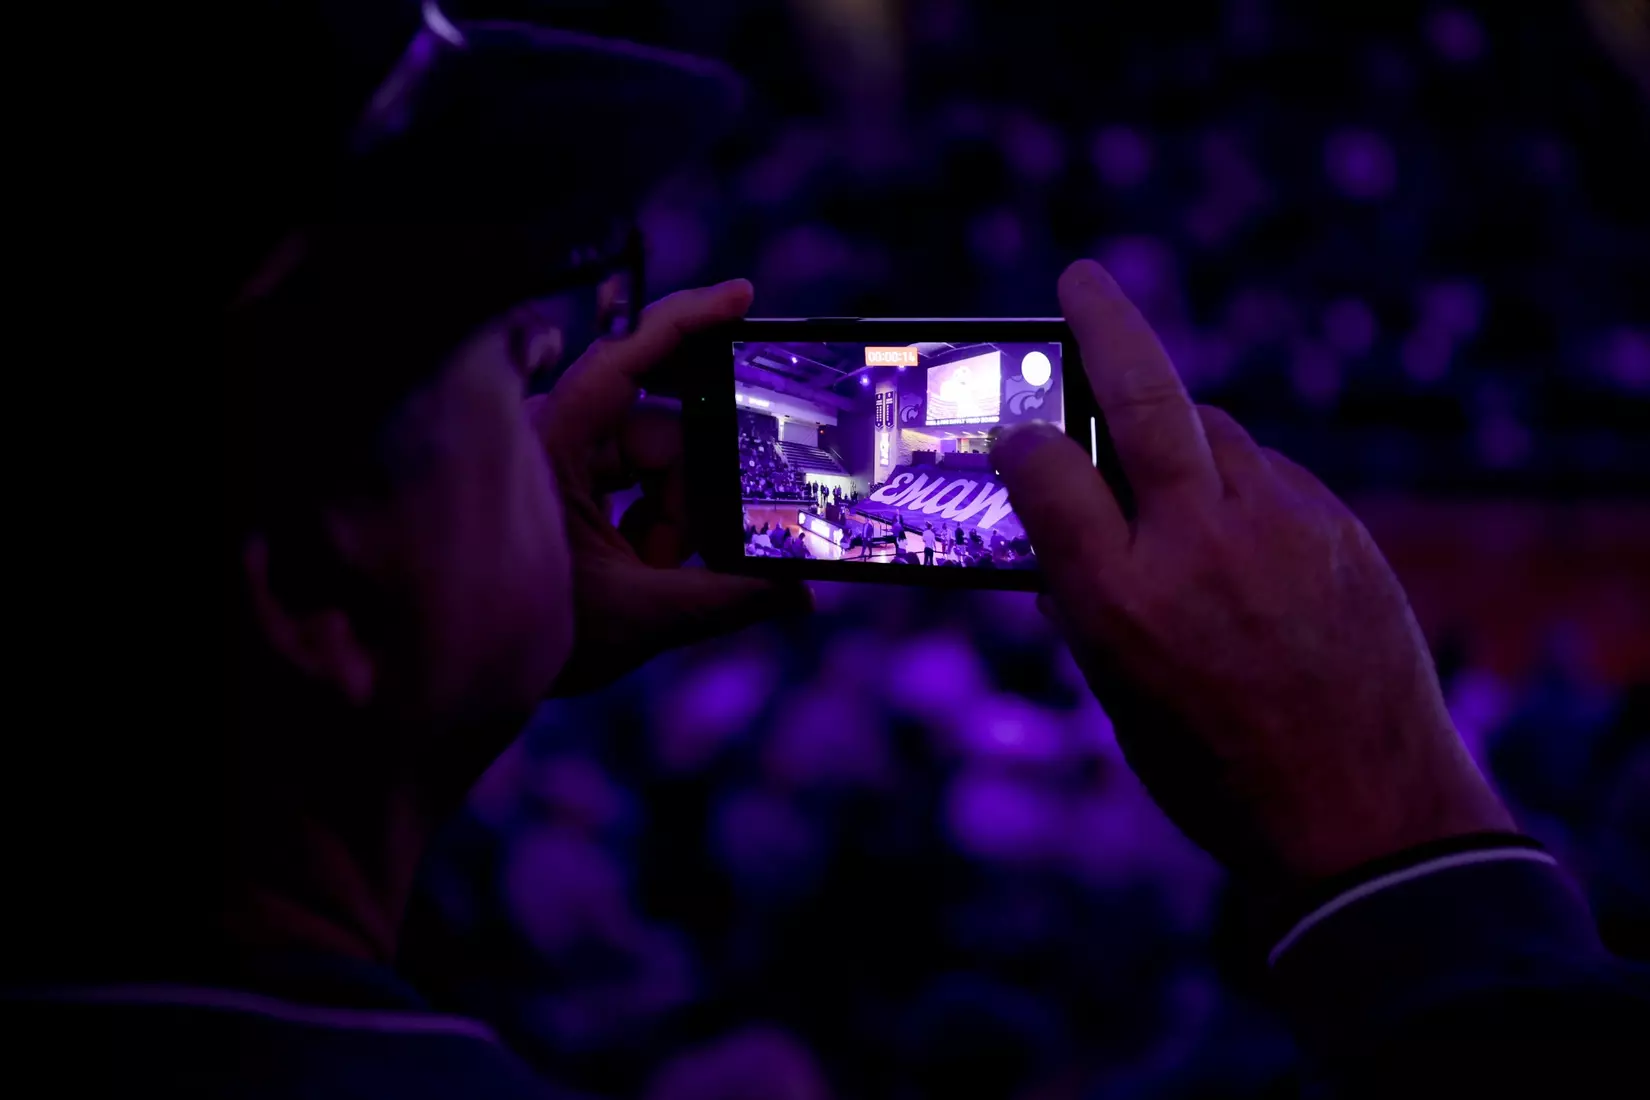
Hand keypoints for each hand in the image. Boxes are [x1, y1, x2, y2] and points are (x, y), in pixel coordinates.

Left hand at [531, 279, 811, 694]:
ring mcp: (563, 461)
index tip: (743, 297)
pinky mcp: (571, 487)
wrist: (465, 676)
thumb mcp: (638, 616)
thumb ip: (727, 600)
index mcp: (553, 444)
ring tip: (656, 575)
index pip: (626, 359)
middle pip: (659, 429)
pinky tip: (650, 569)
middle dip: (690, 493)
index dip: (687, 322)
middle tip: (704, 542)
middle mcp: (555, 439)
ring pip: (655, 463)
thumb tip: (800, 596)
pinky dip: (657, 526)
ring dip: (673, 520)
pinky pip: (637, 484)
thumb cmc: (529, 638)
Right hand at [992, 260, 1511, 885]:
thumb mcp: (1121, 699)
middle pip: (1145, 398)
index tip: (1012, 437)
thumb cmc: (1216, 773)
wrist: (1363, 811)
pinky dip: (1242, 483)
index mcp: (1120, 598)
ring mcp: (1280, 526)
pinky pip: (1273, 474)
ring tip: (1167, 473)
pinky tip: (1241, 533)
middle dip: (1107, 326)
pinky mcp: (1340, 528)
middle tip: (1082, 279)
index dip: (1020, 445)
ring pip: (1217, 431)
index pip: (1046, 470)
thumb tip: (1068, 541)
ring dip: (1181, 434)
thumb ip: (1090, 604)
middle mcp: (1197, 544)